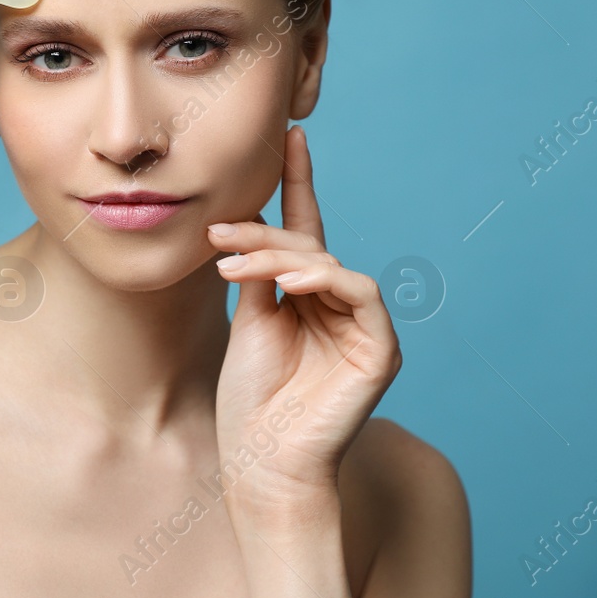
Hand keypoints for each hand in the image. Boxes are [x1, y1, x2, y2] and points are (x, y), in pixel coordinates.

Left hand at [208, 125, 401, 508]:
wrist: (262, 462)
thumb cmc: (250, 401)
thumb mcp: (246, 321)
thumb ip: (256, 274)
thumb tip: (247, 229)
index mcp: (307, 299)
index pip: (305, 231)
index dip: (299, 182)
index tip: (291, 135)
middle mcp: (339, 308)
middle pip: (308, 245)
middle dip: (262, 233)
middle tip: (216, 235)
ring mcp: (363, 328)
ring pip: (328, 263)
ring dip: (280, 256)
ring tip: (235, 264)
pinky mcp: (380, 350)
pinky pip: (361, 293)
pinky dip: (325, 279)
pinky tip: (288, 282)